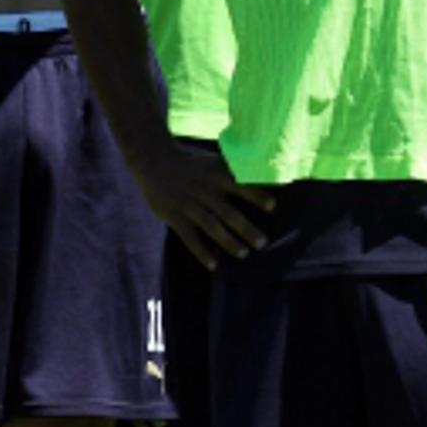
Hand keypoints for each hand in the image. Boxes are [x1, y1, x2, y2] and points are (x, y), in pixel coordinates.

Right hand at [129, 141, 274, 269]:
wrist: (153, 161)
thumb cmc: (191, 164)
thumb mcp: (213, 161)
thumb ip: (235, 170)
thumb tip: (264, 174)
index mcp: (216, 176)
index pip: (240, 186)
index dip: (256, 196)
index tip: (272, 206)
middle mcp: (204, 191)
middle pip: (228, 213)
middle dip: (247, 229)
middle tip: (263, 243)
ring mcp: (189, 205)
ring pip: (211, 227)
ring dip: (229, 242)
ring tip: (244, 254)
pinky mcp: (175, 217)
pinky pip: (190, 238)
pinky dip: (201, 252)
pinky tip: (213, 265)